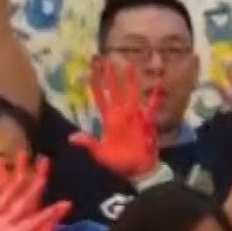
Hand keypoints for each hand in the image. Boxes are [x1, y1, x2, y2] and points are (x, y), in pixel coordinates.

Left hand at [70, 56, 164, 180]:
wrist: (137, 172)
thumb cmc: (118, 163)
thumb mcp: (100, 154)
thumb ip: (89, 143)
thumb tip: (72, 138)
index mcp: (108, 120)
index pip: (100, 97)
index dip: (96, 83)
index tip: (92, 68)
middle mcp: (121, 114)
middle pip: (114, 90)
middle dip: (110, 75)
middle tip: (106, 58)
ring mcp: (134, 116)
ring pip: (131, 93)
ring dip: (129, 80)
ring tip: (128, 64)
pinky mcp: (147, 122)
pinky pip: (152, 107)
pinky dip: (156, 96)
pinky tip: (159, 84)